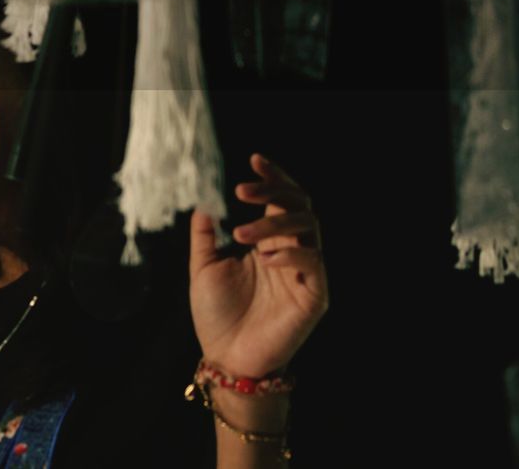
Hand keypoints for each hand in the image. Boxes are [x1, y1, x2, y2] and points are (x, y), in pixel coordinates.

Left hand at [188, 153, 328, 378]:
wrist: (226, 357)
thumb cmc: (217, 314)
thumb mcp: (204, 267)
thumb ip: (205, 235)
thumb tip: (203, 201)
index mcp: (268, 241)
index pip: (281, 199)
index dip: (273, 177)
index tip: (254, 159)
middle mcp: (290, 250)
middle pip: (299, 205)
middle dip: (273, 191)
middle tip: (241, 190)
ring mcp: (305, 271)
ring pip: (307, 227)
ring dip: (273, 223)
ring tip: (241, 234)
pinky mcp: (315, 295)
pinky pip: (314, 262)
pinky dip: (291, 253)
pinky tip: (265, 257)